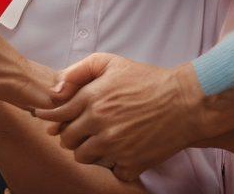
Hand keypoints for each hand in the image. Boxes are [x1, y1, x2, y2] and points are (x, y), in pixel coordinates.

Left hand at [32, 54, 204, 180]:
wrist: (184, 102)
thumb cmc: (147, 80)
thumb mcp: (110, 62)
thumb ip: (78, 71)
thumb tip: (55, 91)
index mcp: (91, 99)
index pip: (57, 115)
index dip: (51, 119)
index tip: (49, 122)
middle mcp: (99, 123)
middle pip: (67, 140)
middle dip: (69, 135)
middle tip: (80, 131)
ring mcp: (114, 146)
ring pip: (83, 157)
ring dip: (87, 151)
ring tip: (99, 141)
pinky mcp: (130, 163)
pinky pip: (110, 171)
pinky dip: (114, 165)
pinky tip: (121, 152)